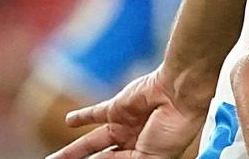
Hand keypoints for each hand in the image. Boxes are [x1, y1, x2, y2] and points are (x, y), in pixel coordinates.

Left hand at [45, 68, 207, 158]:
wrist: (179, 95)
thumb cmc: (174, 128)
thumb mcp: (152, 158)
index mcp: (144, 157)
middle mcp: (132, 144)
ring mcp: (123, 126)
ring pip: (91, 143)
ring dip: (72, 151)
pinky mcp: (116, 109)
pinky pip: (94, 114)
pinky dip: (81, 117)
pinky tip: (69, 121)